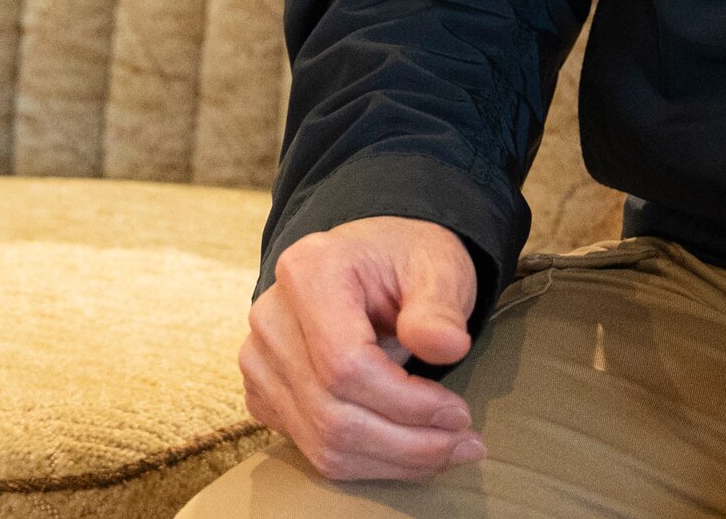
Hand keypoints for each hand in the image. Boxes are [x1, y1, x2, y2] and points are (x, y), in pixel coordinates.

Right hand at [240, 215, 488, 481]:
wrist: (373, 264)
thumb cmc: (406, 263)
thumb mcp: (437, 268)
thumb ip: (440, 306)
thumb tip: (448, 346)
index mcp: (308, 272)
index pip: (345, 365)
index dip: (405, 403)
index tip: (458, 413)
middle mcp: (271, 318)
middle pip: (332, 413)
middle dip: (407, 443)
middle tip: (466, 443)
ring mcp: (259, 360)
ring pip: (323, 442)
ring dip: (393, 460)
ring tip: (448, 450)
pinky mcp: (264, 394)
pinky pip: (313, 448)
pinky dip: (369, 462)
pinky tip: (409, 450)